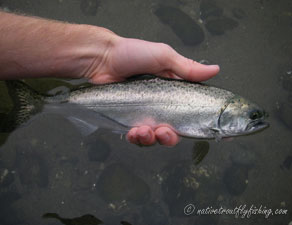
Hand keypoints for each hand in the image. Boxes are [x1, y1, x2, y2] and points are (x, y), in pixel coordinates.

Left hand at [87, 37, 219, 145]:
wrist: (103, 59)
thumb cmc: (132, 53)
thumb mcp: (163, 57)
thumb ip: (187, 68)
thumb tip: (215, 70)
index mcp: (174, 92)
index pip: (191, 112)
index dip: (200, 124)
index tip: (210, 134)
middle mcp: (161, 106)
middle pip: (173, 131)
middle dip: (170, 137)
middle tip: (163, 131)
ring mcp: (144, 114)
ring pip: (154, 138)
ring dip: (152, 139)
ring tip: (143, 130)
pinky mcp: (128, 119)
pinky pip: (136, 137)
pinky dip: (136, 138)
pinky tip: (133, 132)